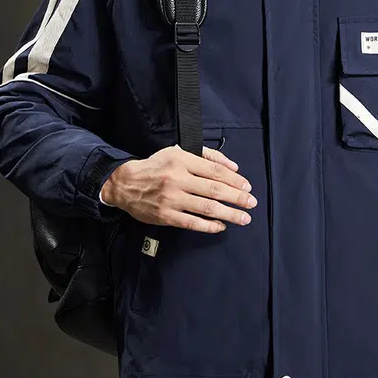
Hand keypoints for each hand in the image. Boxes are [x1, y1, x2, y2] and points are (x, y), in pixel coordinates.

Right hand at [100, 144, 256, 232]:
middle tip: (251, 203)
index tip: (247, 187)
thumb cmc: (157, 166)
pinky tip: (221, 226)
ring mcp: (172, 199)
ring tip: (243, 218)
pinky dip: (209, 225)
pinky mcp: (166, 216)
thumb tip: (234, 166)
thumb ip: (208, 156)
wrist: (125, 183)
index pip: (215, 171)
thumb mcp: (179, 152)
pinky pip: (192, 222)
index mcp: (182, 160)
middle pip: (215, 189)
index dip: (235, 180)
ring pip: (206, 207)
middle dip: (237, 198)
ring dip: (229, 213)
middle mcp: (178, 179)